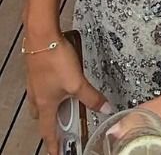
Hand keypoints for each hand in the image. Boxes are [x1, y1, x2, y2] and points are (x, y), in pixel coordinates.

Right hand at [25, 36, 111, 154]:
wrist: (42, 36)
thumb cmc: (56, 60)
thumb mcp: (77, 82)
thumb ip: (92, 97)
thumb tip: (106, 109)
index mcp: (45, 105)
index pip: (48, 132)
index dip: (54, 145)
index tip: (57, 153)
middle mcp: (37, 96)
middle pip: (42, 117)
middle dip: (52, 124)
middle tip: (63, 126)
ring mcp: (35, 82)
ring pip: (42, 101)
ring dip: (52, 106)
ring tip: (66, 102)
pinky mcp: (37, 70)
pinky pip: (42, 87)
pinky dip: (51, 91)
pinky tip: (60, 81)